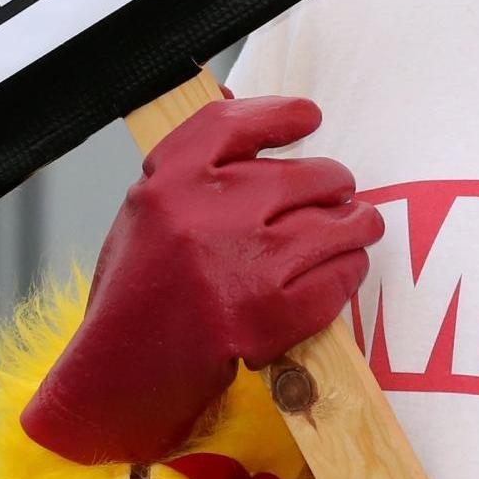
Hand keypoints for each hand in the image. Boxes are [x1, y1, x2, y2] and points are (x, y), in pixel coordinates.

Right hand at [20, 95, 381, 466]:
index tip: (309, 117)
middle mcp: (207, 215)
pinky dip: (348, 270)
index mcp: (169, 183)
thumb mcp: (146, 213)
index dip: (281, 115)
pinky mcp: (272, 315)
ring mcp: (244, 266)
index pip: (235, 123)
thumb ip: (191, 166)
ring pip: (336, 224)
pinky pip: (340, 275)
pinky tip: (342, 269)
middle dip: (333, 183)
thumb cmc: (137, 293)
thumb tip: (236, 104)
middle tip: (338, 192)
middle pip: (304, 174)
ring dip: (355, 224)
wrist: (122, 374)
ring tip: (356, 226)